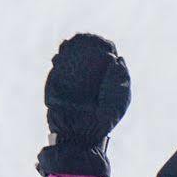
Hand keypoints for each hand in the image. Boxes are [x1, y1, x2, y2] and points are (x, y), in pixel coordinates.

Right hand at [36, 33, 131, 176]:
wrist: (80, 135)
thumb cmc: (103, 121)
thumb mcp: (118, 101)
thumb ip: (120, 81)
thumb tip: (118, 58)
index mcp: (105, 78)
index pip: (104, 53)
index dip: (103, 45)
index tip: (103, 44)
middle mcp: (88, 76)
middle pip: (85, 51)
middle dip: (83, 42)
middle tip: (82, 40)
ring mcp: (71, 79)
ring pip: (69, 56)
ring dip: (70, 48)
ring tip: (70, 46)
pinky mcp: (55, 84)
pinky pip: (56, 67)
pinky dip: (58, 60)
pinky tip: (60, 58)